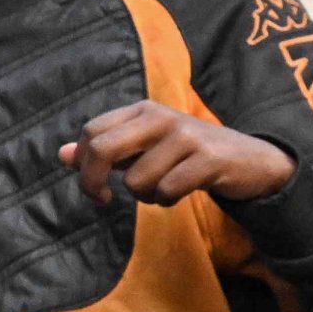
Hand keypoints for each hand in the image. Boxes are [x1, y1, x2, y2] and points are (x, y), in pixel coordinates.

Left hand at [60, 101, 293, 208]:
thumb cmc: (188, 155)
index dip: (82, 163)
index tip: (93, 184)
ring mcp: (186, 136)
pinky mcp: (208, 159)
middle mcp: (161, 117)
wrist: (251, 160)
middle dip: (93, 182)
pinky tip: (181, 192)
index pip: (92, 131)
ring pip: (136, 180)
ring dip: (144, 196)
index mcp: (142, 110)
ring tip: (162, 188)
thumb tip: (62, 155)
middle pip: (103, 148)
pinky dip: (167, 201)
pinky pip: (166, 191)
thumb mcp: (146, 147)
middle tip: (103, 200)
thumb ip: (106, 150)